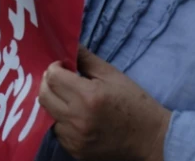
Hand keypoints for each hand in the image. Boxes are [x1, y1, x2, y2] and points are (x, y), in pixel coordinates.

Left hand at [39, 47, 170, 160]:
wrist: (151, 138)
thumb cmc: (134, 102)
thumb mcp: (112, 74)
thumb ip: (86, 58)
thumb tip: (67, 44)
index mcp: (88, 96)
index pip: (52, 77)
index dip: (55, 68)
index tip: (63, 67)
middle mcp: (77, 119)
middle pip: (43, 95)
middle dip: (49, 83)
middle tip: (61, 79)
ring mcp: (75, 138)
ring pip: (48, 114)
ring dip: (54, 102)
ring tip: (70, 98)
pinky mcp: (75, 151)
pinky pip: (57, 131)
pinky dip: (62, 121)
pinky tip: (76, 116)